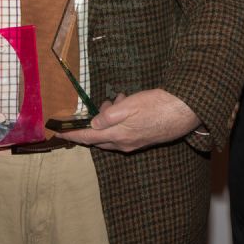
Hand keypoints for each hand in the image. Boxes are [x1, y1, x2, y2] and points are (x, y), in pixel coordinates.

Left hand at [55, 89, 199, 152]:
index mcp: (118, 136)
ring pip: (112, 134)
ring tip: (122, 99)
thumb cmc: (158, 105)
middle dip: (95, 121)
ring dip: (110, 118)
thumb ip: (109, 116)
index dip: (72, 135)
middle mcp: (124, 144)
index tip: (59, 133)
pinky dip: (120, 121)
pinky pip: (123, 133)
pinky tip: (130, 106)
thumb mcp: (130, 105)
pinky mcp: (143, 140)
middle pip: (99, 138)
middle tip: (107, 102)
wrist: (185, 112)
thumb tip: (93, 124)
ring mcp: (134, 144)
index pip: (88, 138)